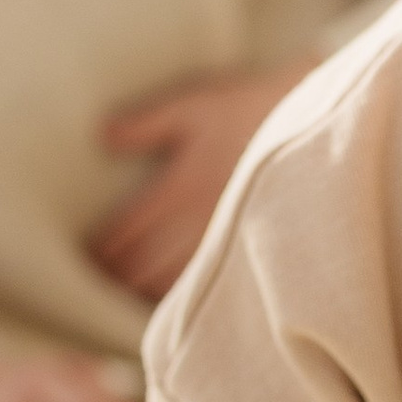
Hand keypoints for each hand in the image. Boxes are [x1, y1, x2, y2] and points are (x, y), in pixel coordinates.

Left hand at [88, 60, 313, 301]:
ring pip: (171, 283)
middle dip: (114, 275)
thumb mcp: (196, 104)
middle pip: (141, 265)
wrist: (317, 125)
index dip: (99, 250)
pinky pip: (209, 285)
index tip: (84, 257)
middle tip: (97, 279)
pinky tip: (173, 297)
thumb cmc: (251, 109)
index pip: (124, 233)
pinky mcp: (250, 249)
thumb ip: (147, 123)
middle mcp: (198, 221)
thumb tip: (103, 137)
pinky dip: (183, 295)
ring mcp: (225, 240)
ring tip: (125, 291)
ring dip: (142, 290)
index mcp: (178, 187)